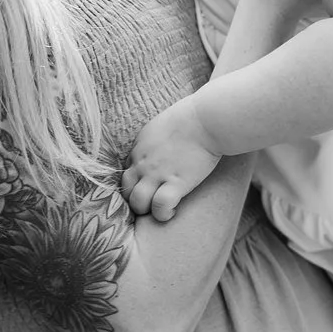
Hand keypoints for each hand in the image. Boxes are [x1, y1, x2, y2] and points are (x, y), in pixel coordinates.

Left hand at [122, 98, 223, 221]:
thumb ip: (153, 141)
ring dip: (146, 210)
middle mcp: (143, 164)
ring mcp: (158, 175)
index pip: (126, 174)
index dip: (136, 185)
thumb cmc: (191, 118)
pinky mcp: (176, 183)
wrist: (206, 120)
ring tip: (159, 210)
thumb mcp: (161, 126)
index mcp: (139, 149)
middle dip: (135, 200)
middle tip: (150, 203)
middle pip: (126, 191)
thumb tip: (158, 149)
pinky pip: (160, 207)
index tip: (148, 188)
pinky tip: (171, 212)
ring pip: (138, 203)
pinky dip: (163, 214)